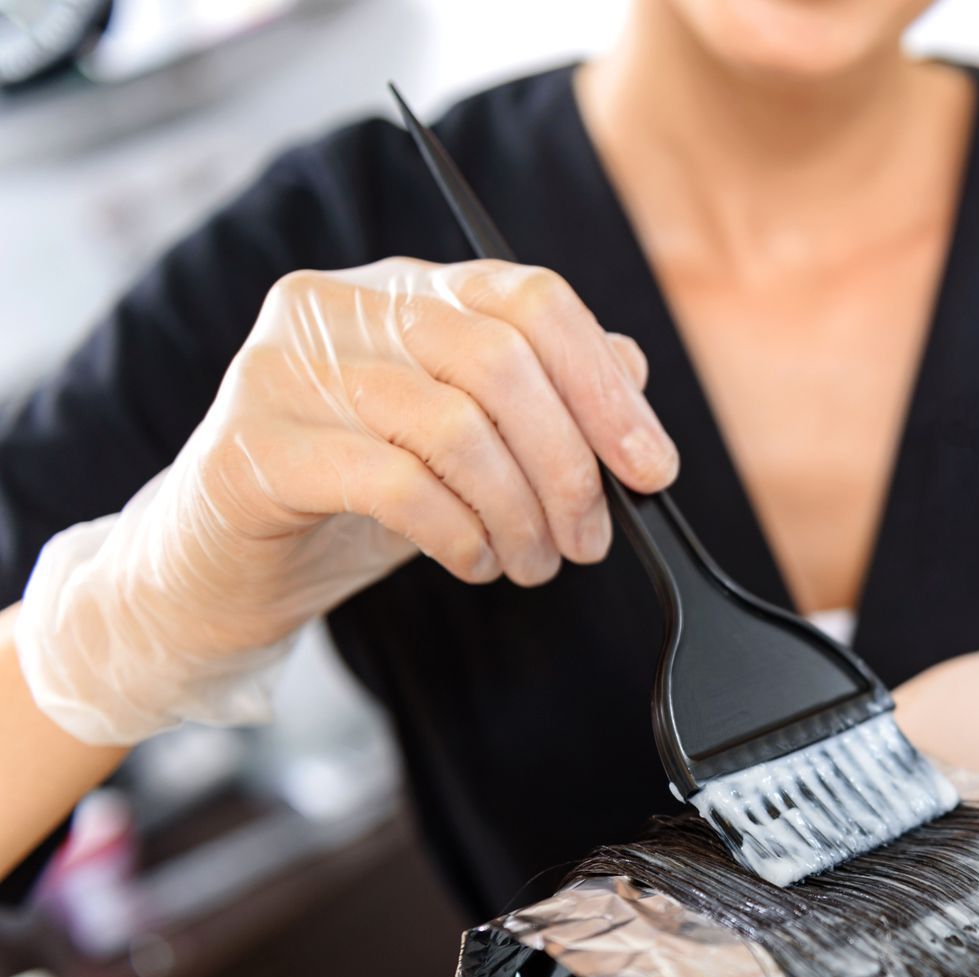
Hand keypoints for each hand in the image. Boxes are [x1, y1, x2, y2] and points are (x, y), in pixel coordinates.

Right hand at [16, 257, 676, 744]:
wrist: (214, 573)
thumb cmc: (351, 501)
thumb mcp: (466, 442)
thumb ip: (542, 394)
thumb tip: (632, 369)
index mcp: (400, 288)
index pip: (529, 298)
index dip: (604, 385)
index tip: (651, 467)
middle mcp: (337, 307)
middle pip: (501, 360)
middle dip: (570, 465)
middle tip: (590, 540)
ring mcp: (282, 369)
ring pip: (453, 424)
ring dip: (520, 512)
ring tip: (532, 562)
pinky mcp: (250, 449)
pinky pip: (395, 482)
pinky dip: (460, 534)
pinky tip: (474, 561)